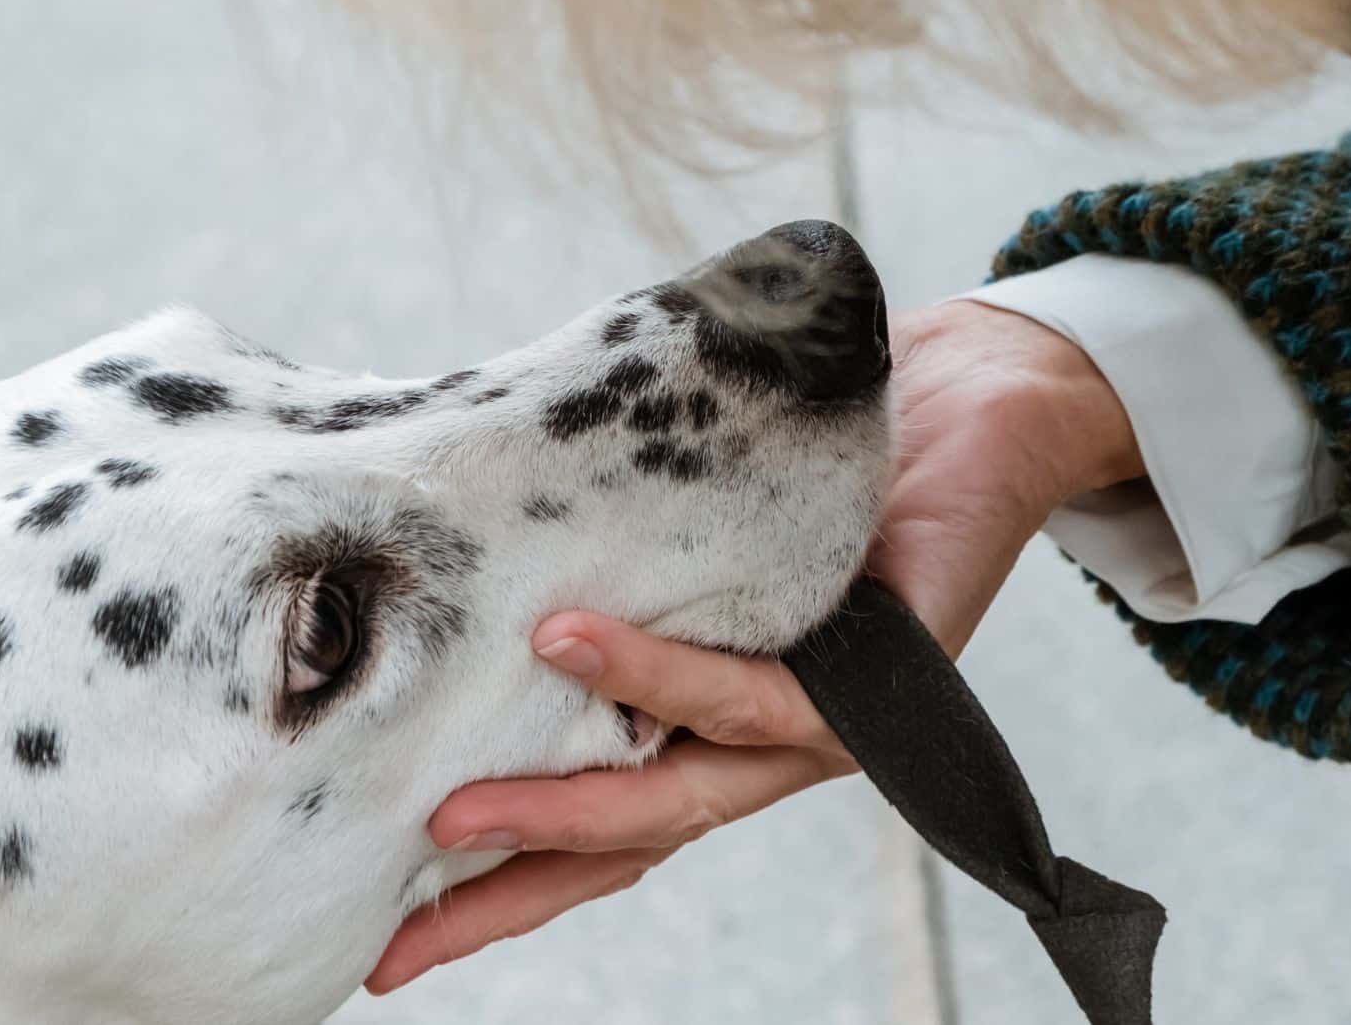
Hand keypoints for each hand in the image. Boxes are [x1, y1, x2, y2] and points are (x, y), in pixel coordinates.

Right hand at [365, 300, 1143, 993]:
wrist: (964, 406)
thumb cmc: (800, 467)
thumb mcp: (672, 522)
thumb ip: (589, 555)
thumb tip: (434, 540)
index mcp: (702, 726)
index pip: (592, 827)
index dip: (497, 891)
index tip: (386, 942)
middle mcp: (753, 748)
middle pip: (623, 849)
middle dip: (507, 898)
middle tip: (395, 940)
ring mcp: (818, 730)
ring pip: (682, 797)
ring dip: (562, 808)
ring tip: (456, 817)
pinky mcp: (880, 688)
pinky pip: (754, 697)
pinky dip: (654, 675)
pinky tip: (568, 644)